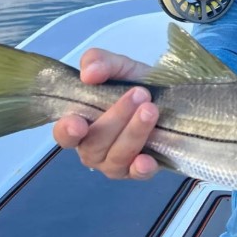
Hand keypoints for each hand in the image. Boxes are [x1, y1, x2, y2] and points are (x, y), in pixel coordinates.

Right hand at [52, 48, 160, 180]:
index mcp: (81, 122)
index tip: (78, 123)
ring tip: (150, 110)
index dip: (67, 131)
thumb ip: (100, 62)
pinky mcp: (139, 169)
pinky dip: (140, 169)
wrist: (171, 94)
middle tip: (140, 94)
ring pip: (116, 158)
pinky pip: (136, 175)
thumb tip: (88, 73)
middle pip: (95, 144)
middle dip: (116, 119)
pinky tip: (147, 159)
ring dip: (133, 134)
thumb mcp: (119, 65)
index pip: (64, 134)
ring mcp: (115, 162)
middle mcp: (93, 148)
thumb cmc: (134, 83)